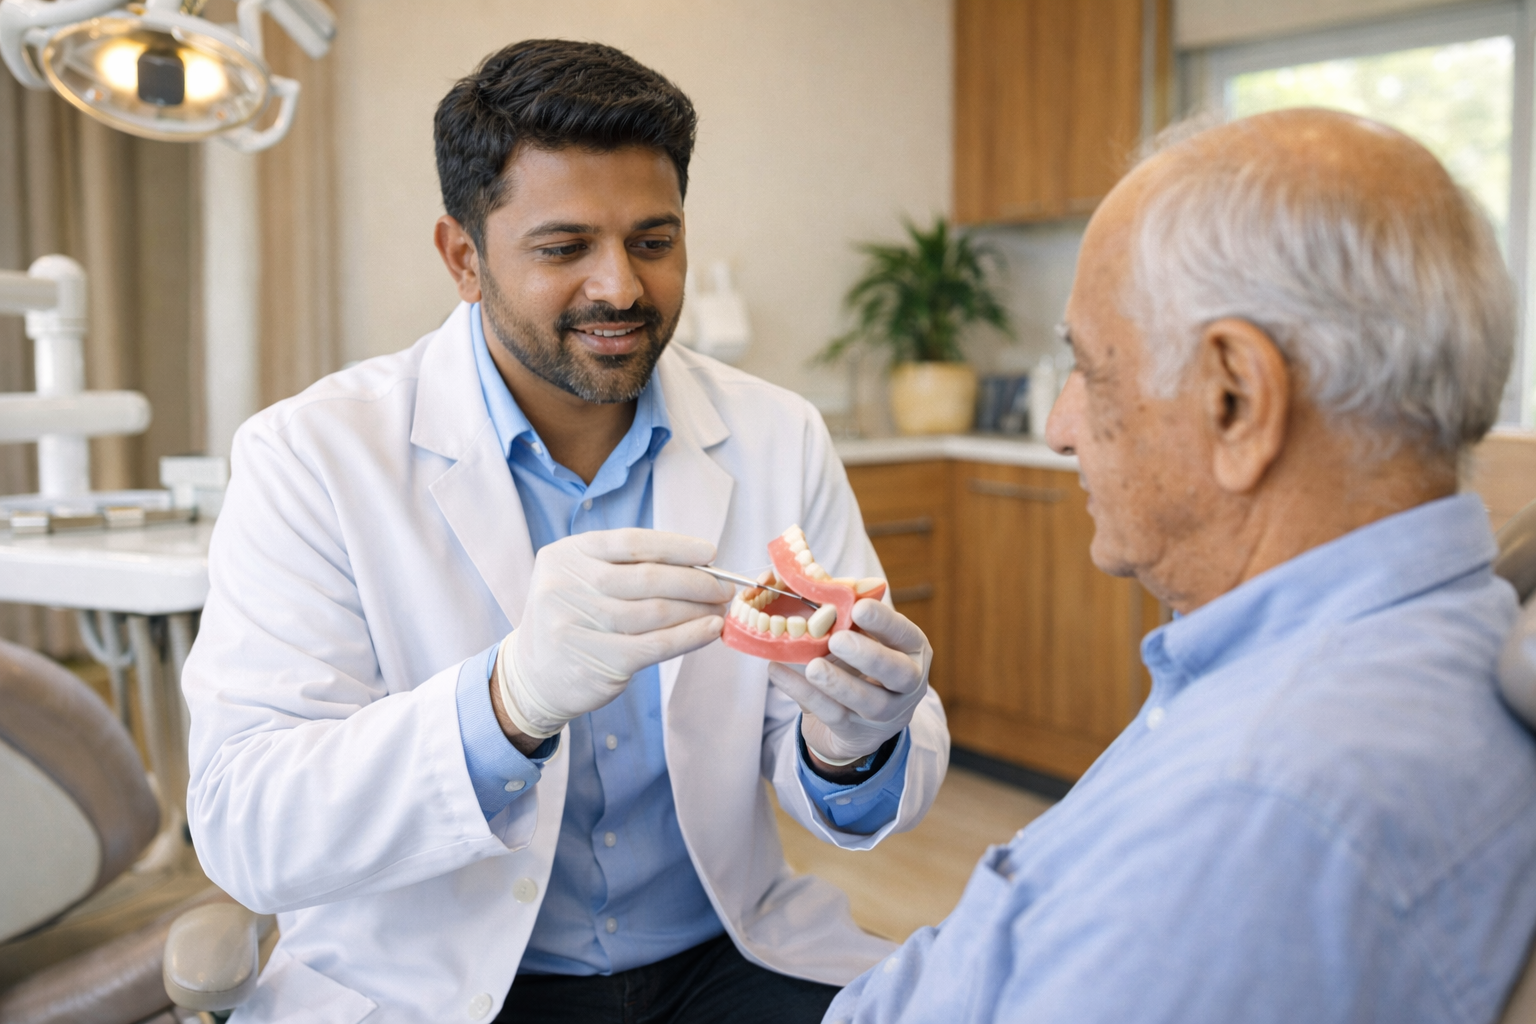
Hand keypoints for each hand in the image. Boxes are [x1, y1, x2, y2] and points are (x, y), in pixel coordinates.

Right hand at [496, 528, 731, 738]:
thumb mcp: (583, 580)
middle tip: (723, 587)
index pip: (632, 543)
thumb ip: (627, 568)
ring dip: (697, 609)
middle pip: (648, 578)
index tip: (710, 553)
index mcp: (567, 555)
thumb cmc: (573, 619)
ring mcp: (578, 624)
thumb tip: (699, 566)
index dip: (677, 547)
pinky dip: (690, 636)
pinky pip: (656, 645)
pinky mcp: (596, 661)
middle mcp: (566, 586)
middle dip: (695, 581)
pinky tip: (711, 630)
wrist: (533, 676)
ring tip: (719, 608)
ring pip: (656, 612)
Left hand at [767, 599, 931, 765]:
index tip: (859, 606)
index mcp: (911, 651)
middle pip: (898, 673)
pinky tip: (779, 673)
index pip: (905, 635)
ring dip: (839, 682)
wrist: (858, 723)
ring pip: (868, 701)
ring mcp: (885, 714)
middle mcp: (907, 684)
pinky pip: (832, 714)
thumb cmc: (859, 666)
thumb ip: (846, 616)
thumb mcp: (861, 639)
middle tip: (838, 640)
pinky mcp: (857, 733)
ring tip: (813, 666)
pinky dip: (803, 694)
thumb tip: (815, 580)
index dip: (885, 622)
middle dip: (869, 656)